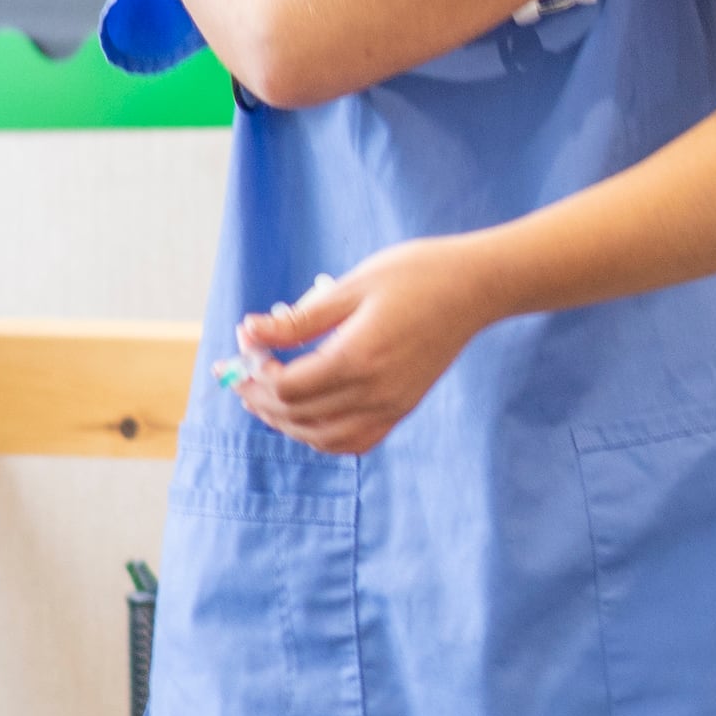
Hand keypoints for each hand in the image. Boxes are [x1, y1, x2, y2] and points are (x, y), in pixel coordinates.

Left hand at [234, 238, 505, 454]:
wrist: (476, 287)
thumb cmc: (416, 275)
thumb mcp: (351, 286)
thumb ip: (298, 319)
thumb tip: (249, 333)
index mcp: (359, 358)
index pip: (288, 387)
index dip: (255, 374)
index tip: (243, 348)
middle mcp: (375, 392)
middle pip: (299, 415)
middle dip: (260, 398)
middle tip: (239, 376)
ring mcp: (392, 405)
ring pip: (323, 437)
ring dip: (286, 423)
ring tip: (263, 399)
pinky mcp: (403, 408)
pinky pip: (355, 440)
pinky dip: (323, 437)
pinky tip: (307, 416)